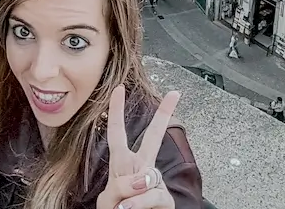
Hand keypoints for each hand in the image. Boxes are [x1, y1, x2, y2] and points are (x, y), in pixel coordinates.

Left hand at [96, 85, 180, 208]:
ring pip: (147, 177)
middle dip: (163, 116)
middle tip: (174, 93)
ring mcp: (155, 183)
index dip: (116, 111)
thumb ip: (121, 186)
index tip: (119, 88)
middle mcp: (142, 169)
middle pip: (152, 138)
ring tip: (123, 207)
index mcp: (124, 164)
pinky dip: (138, 204)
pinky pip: (153, 195)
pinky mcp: (166, 199)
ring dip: (132, 194)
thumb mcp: (110, 199)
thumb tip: (142, 182)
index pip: (118, 134)